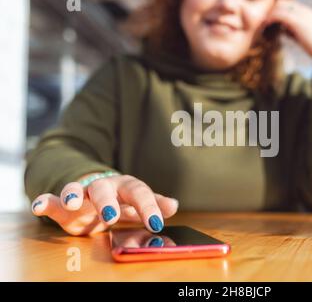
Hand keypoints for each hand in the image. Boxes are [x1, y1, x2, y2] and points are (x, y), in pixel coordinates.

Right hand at [30, 175, 178, 235]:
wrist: (95, 192)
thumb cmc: (120, 200)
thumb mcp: (137, 203)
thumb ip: (154, 204)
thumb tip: (174, 206)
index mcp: (124, 187)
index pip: (138, 192)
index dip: (147, 206)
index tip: (156, 223)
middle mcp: (102, 187)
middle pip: (104, 188)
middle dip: (107, 200)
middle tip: (111, 215)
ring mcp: (81, 193)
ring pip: (75, 189)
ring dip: (72, 195)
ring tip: (71, 203)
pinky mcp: (63, 204)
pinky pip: (52, 200)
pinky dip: (46, 202)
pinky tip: (39, 206)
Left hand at [264, 0, 311, 66]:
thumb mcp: (305, 35)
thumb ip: (295, 30)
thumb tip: (284, 31)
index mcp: (308, 12)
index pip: (289, 4)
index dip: (279, 10)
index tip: (271, 20)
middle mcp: (304, 10)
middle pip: (282, 2)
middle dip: (272, 10)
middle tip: (265, 21)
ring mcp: (301, 14)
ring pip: (279, 6)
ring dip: (270, 14)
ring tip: (263, 24)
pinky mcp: (296, 22)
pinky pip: (279, 14)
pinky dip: (271, 18)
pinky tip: (266, 25)